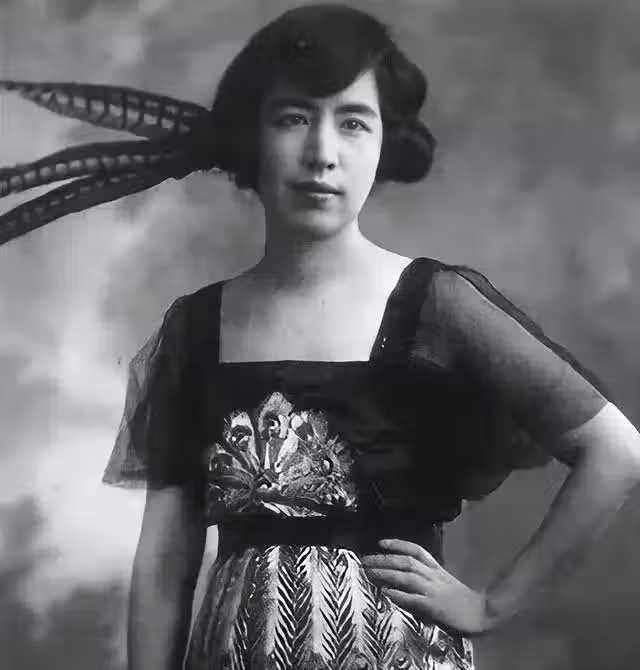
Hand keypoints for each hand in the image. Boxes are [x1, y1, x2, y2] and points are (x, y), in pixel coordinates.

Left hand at [361, 538, 489, 634]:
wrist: (482, 613)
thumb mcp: (443, 584)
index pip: (416, 551)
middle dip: (383, 559)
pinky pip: (415, 599)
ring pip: (407, 577)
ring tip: (369, 572)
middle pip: (405, 562)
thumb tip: (405, 581)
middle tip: (364, 559)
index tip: (381, 543)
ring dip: (386, 573)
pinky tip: (386, 593)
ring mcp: (434, 590)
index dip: (398, 544)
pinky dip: (400, 595)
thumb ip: (426, 579)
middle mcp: (433, 576)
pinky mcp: (435, 607)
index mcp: (436, 569)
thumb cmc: (461, 600)